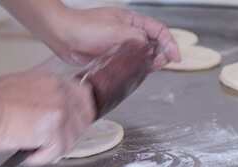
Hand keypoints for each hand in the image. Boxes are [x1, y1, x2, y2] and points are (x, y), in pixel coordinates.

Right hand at [0, 70, 94, 166]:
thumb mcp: (24, 82)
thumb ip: (44, 92)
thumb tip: (50, 106)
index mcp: (56, 82)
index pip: (85, 96)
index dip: (81, 112)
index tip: (75, 122)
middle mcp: (63, 95)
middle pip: (84, 119)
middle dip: (72, 133)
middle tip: (55, 142)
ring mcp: (61, 114)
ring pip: (72, 138)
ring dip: (56, 148)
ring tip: (36, 150)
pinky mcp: (54, 132)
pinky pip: (57, 152)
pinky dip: (43, 158)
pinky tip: (30, 156)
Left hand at [46, 7, 179, 69]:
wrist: (63, 37)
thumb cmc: (85, 28)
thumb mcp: (117, 30)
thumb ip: (137, 39)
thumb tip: (150, 49)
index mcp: (133, 21)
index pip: (159, 30)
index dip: (170, 43)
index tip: (174, 57)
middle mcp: (129, 33)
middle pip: (154, 44)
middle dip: (161, 54)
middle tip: (161, 64)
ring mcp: (122, 46)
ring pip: (144, 56)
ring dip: (150, 63)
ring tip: (150, 69)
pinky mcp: (114, 58)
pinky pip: (131, 64)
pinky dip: (138, 69)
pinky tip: (138, 73)